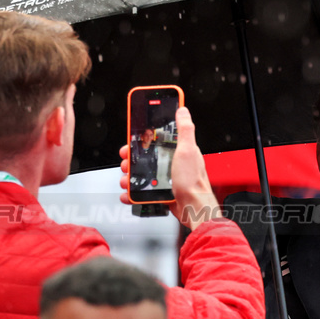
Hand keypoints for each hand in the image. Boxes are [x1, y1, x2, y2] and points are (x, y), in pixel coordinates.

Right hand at [120, 107, 219, 229]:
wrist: (193, 208)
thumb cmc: (193, 182)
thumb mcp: (188, 151)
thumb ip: (185, 130)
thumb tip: (183, 110)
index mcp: (179, 151)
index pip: (158, 139)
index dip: (144, 138)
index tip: (133, 140)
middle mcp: (173, 163)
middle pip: (146, 157)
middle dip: (132, 159)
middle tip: (126, 162)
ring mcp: (166, 178)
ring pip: (142, 173)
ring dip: (130, 176)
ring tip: (127, 179)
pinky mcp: (162, 191)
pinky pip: (143, 190)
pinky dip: (133, 192)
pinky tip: (129, 192)